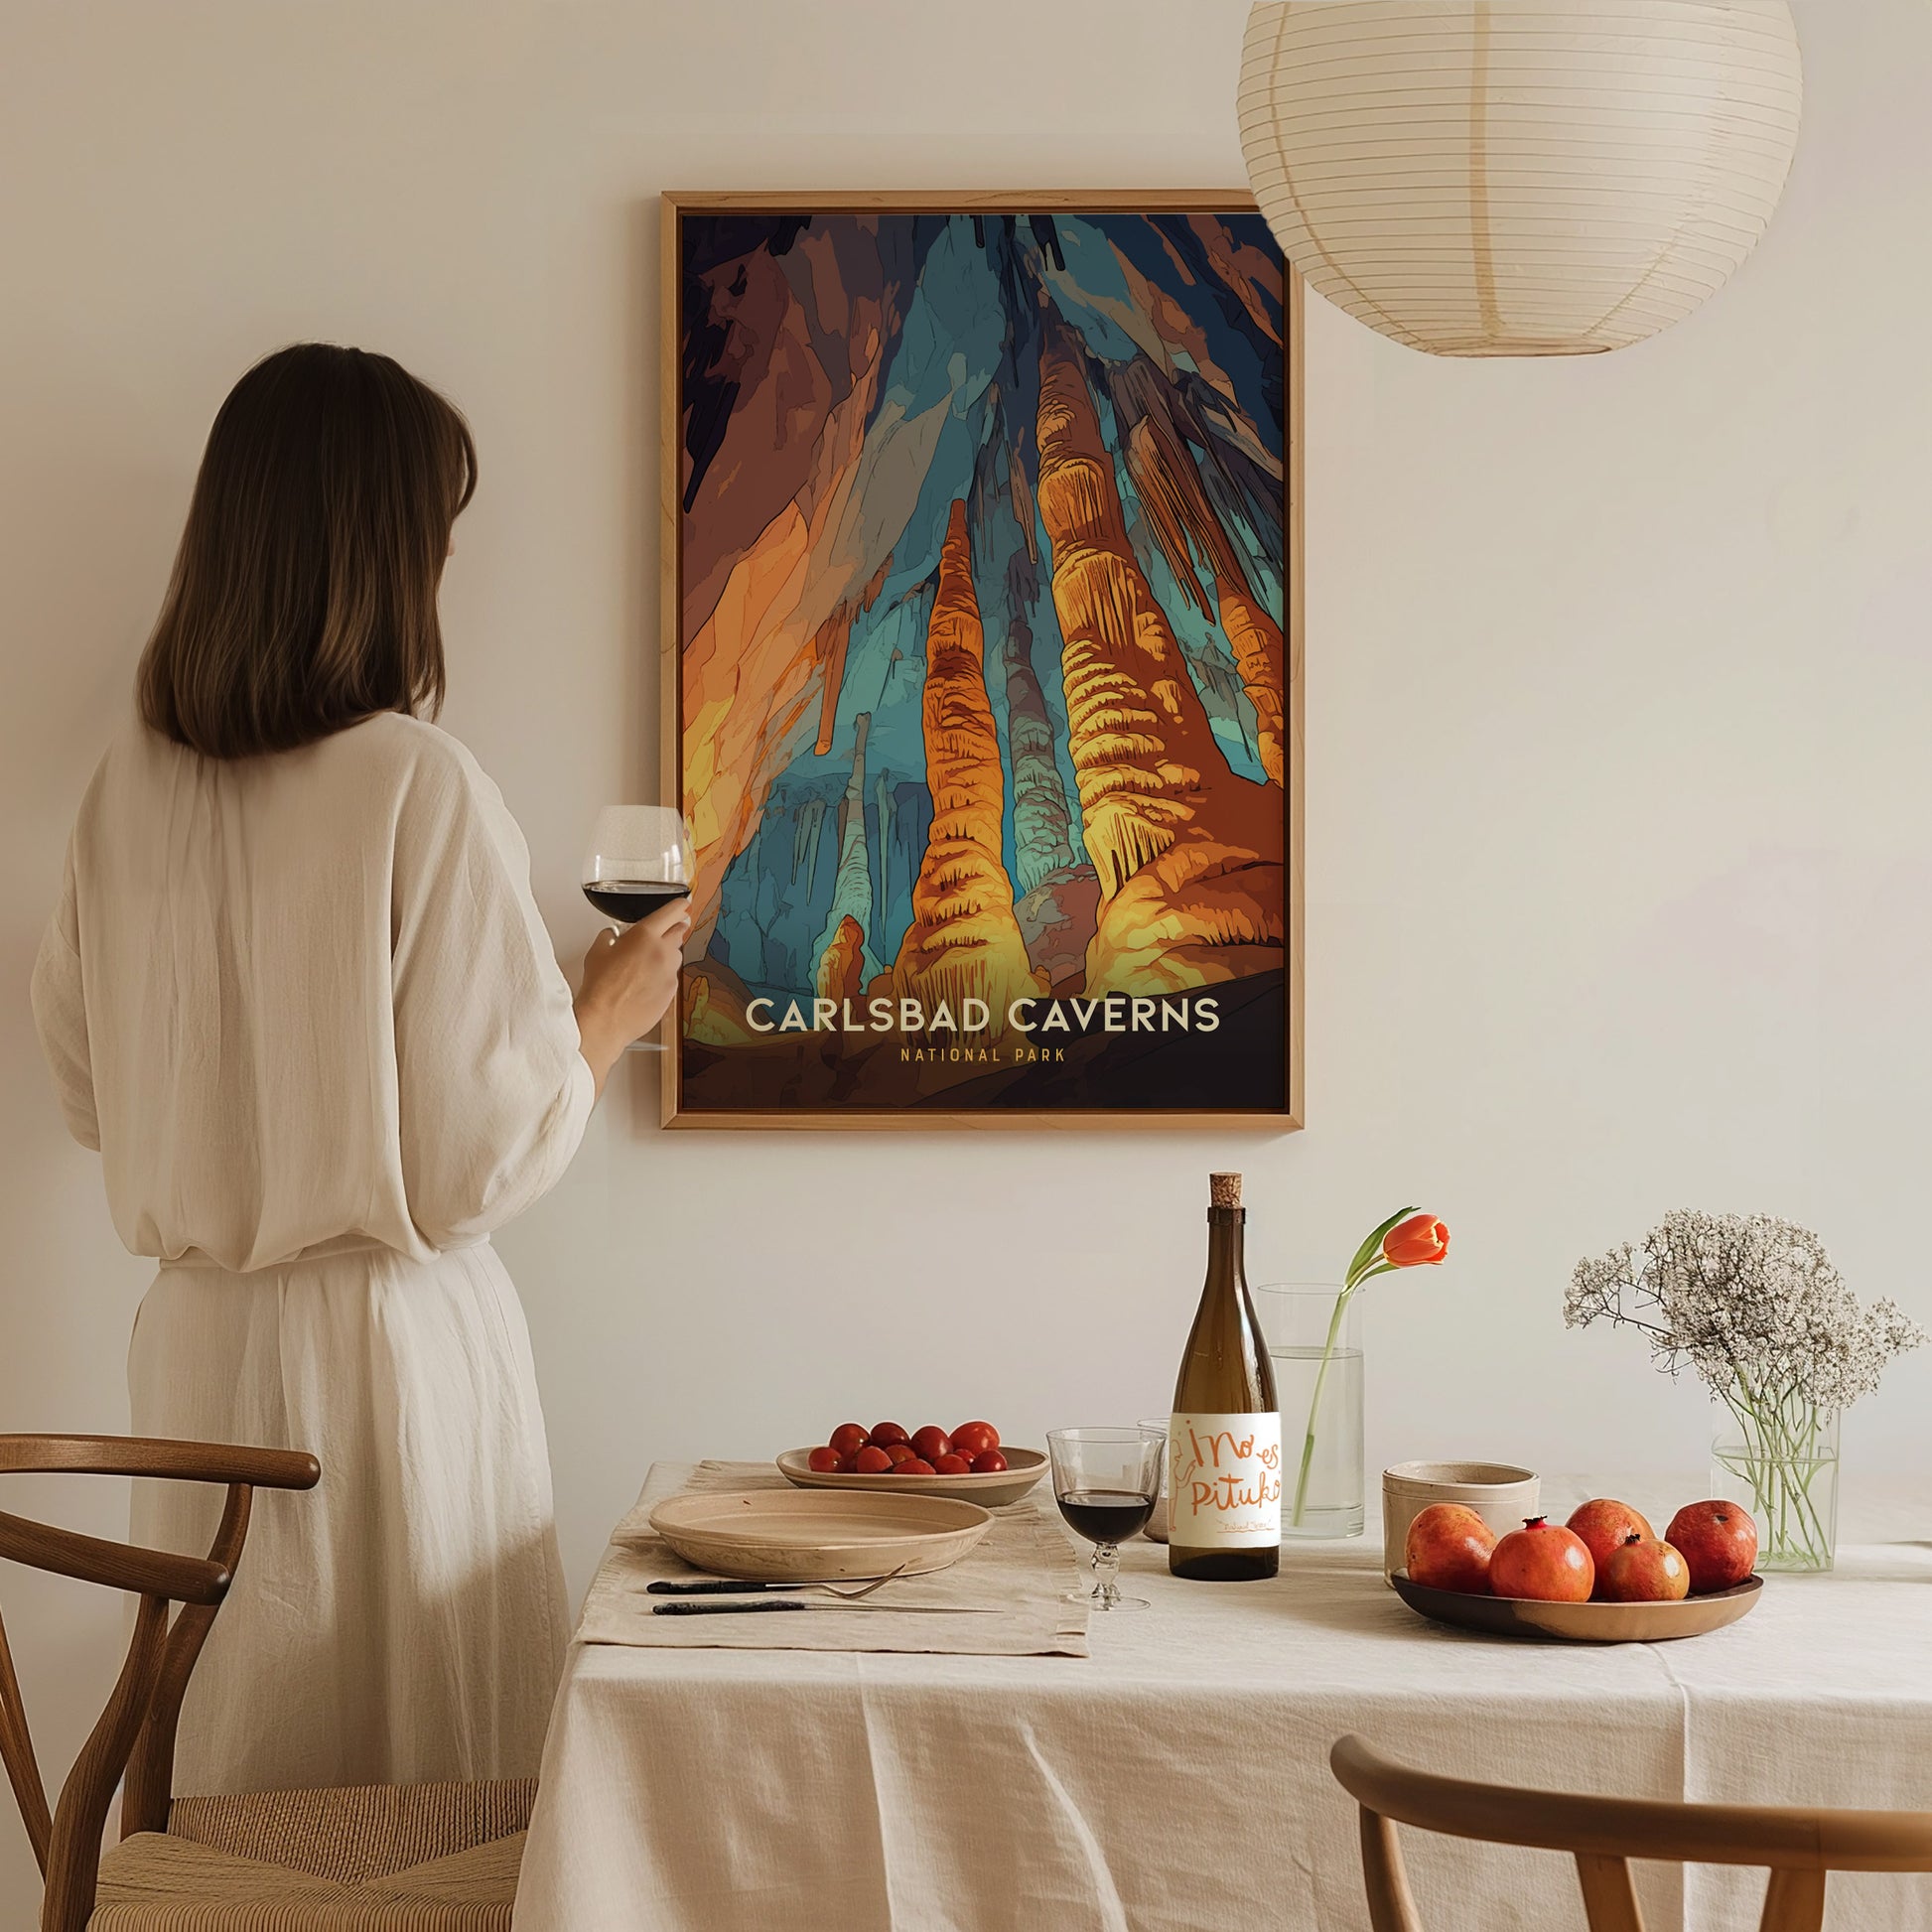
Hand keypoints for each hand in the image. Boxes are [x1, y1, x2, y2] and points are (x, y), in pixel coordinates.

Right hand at [574, 896, 692, 1095]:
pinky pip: (672, 977)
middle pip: (679, 932)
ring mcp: (670, 973)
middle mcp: (662, 951)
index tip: (683, 904)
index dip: (679, 906)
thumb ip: (609, 937)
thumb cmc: (600, 987)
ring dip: (666, 955)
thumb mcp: (597, 951)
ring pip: (676, 956)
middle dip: (673, 929)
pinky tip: (645, 984)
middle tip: (663, 933)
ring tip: (645, 965)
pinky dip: (663, 976)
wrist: (605, 1019)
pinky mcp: (672, 992)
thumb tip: (612, 935)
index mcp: (645, 935)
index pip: (671, 911)